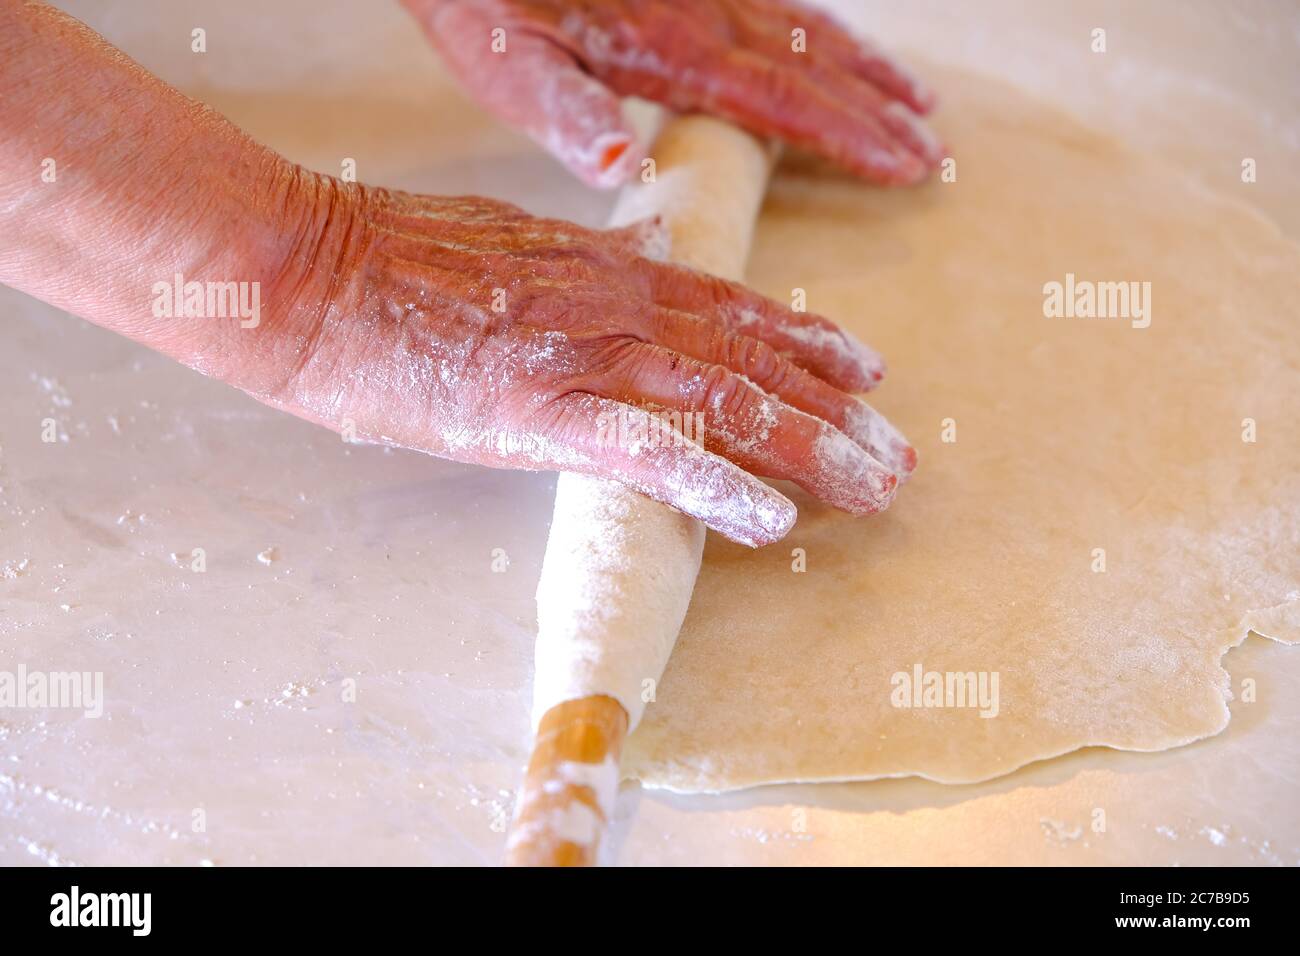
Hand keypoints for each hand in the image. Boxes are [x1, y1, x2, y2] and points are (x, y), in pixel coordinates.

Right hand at [272, 181, 915, 545]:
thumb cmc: (389, 262)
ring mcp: (584, 357)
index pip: (731, 305)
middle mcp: (615, 306)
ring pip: (725, 400)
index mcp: (604, 270)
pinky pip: (649, 451)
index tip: (864, 370)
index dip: (806, 340)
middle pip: (752, 359)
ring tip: (873, 485)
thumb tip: (630, 266)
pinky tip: (772, 519)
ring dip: (808, 447)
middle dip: (833, 410)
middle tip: (895, 452)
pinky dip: (717, 483)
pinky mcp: (540, 412)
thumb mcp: (505, 245)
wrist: (308, 273)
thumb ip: (580, 263)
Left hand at [402, 0, 942, 187]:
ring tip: (919, 98)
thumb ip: (568, 114)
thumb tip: (618, 163)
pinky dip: (824, 27)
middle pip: (811, 64)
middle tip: (933, 150)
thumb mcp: (510, 68)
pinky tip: (841, 40)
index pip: (780, 99)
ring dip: (865, 67)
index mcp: (668, 50)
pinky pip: (779, 0)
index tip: (904, 164)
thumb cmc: (485, 5)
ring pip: (806, 27)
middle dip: (877, 110)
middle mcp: (701, 12)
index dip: (847, 135)